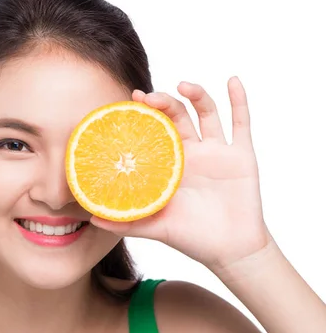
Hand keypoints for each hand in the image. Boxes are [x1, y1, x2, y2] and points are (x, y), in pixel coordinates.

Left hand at [91, 77, 272, 270]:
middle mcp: (191, 153)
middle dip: (163, 102)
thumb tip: (90, 219)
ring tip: (183, 86)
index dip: (143, 114)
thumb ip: (124, 222)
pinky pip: (241, 123)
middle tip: (148, 97)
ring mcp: (217, 151)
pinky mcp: (241, 156)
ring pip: (207, 113)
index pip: (154, 130)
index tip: (131, 100)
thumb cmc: (191, 238)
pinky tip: (233, 81)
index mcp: (169, 164)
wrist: (229, 250)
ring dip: (196, 95)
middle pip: (177, 116)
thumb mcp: (155, 228)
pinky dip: (239, 100)